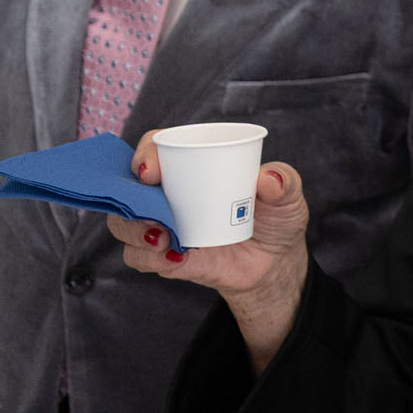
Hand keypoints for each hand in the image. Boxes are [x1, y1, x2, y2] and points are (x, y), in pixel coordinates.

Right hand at [110, 137, 312, 372]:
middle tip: (154, 210)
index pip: (156, 149)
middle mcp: (169, 195)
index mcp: (192, 168)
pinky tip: (173, 258)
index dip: (145, 153)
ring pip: (125, 224)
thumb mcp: (287, 197)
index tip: (151, 171)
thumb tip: (267, 177)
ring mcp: (163, 227)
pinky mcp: (165, 258)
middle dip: (129, 198)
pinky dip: (150, 258)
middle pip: (128, 188)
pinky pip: (140, 258)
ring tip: (163, 238)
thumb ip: (284, 182)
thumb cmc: (275, 218)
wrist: (276, 264)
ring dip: (134, 230)